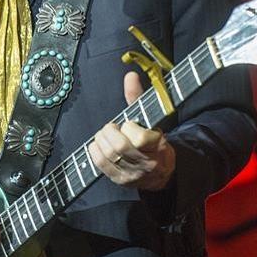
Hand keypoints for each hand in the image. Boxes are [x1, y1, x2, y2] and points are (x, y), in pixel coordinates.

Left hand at [89, 71, 175, 190]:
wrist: (161, 174)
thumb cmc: (155, 144)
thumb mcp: (151, 120)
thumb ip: (138, 98)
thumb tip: (130, 76)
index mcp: (157, 146)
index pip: (139, 138)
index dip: (129, 127)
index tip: (129, 124)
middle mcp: (146, 163)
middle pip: (120, 147)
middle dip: (110, 132)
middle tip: (112, 128)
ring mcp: (132, 174)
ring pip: (108, 155)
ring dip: (101, 140)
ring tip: (107, 136)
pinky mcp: (120, 180)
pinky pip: (100, 164)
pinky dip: (95, 151)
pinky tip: (99, 145)